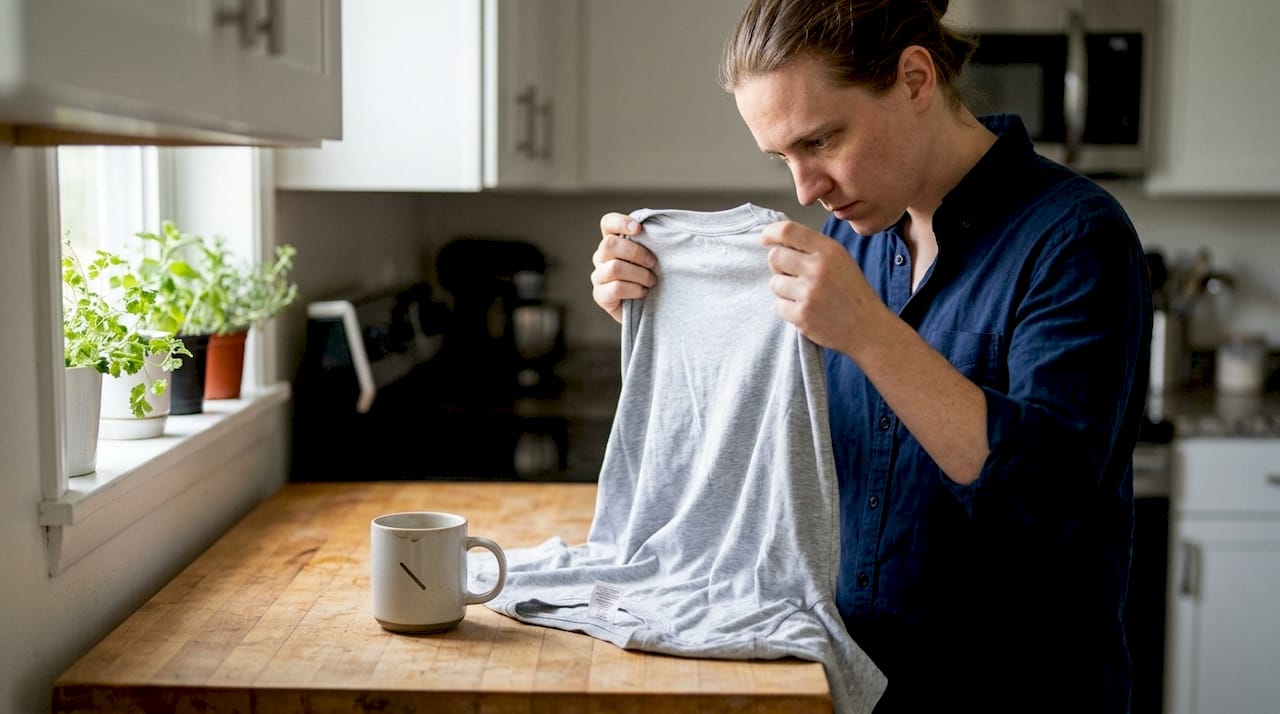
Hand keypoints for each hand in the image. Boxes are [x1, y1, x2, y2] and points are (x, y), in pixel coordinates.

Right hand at [590, 212, 656, 322]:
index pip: (608, 223)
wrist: (650, 308)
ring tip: (652, 281)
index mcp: (614, 241)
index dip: (620, 222)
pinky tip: (643, 292)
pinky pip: (615, 288)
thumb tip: (664, 228)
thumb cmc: (653, 276)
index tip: (639, 228)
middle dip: (636, 253)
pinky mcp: (600, 295)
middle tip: (653, 263)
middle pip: (609, 244)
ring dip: (639, 274)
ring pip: (615, 267)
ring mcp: (598, 276)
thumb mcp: (656, 256)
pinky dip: (634, 289)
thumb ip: (653, 241)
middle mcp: (602, 256)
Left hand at [761, 220, 882, 355]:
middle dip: (778, 266)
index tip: (765, 239)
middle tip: (792, 276)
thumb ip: (813, 249)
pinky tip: (806, 311)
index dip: (771, 232)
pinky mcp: (802, 316)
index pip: (788, 231)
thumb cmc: (852, 293)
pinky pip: (778, 306)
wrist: (868, 328)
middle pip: (775, 257)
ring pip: (775, 283)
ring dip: (784, 290)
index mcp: (829, 250)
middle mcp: (819, 268)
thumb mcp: (840, 261)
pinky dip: (788, 309)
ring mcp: (810, 293)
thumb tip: (777, 241)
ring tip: (804, 296)